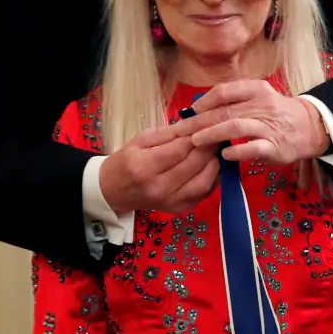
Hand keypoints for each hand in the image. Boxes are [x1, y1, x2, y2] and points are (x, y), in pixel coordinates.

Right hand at [98, 125, 220, 214]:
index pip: (180, 149)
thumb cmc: (127, 160)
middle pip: (194, 165)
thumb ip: (170, 133)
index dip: (198, 136)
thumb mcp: (142, 139)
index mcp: (145, 167)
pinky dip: (213, 178)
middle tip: (217, 134)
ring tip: (216, 150)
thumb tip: (197, 124)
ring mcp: (171, 202)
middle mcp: (159, 188)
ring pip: (203, 181)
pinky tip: (212, 165)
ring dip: (215, 163)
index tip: (209, 124)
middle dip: (209, 148)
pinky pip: (204, 193)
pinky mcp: (180, 209)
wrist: (115, 191)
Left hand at [186, 80, 329, 163]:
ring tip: (196, 142)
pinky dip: (236, 151)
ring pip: (235, 126)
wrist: (309, 127)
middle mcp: (262, 104)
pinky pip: (253, 148)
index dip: (203, 102)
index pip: (223, 92)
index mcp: (256, 90)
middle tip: (181, 131)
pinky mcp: (275, 146)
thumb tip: (199, 110)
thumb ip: (234, 102)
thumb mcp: (258, 99)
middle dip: (199, 122)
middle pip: (224, 111)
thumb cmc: (275, 114)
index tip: (188, 113)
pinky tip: (224, 155)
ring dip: (212, 134)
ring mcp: (269, 126)